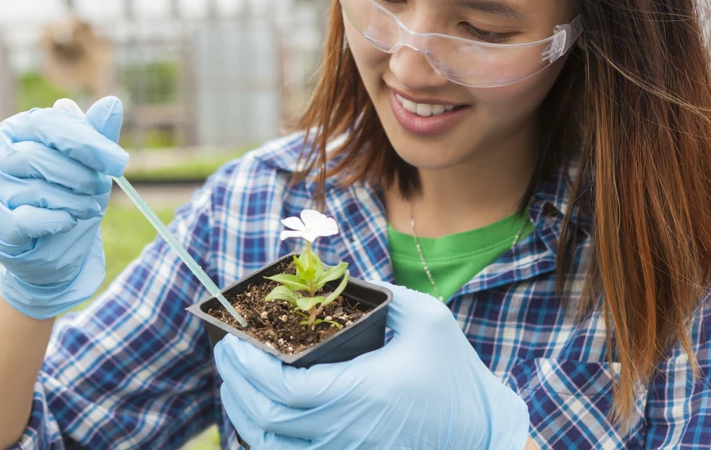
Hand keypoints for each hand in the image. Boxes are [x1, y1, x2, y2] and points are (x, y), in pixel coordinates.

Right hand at [0, 97, 128, 318]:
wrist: (51, 246)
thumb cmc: (67, 195)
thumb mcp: (88, 164)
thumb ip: (97, 135)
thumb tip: (113, 103)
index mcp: (17, 128)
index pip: (48, 125)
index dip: (86, 142)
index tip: (119, 162)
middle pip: (39, 158)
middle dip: (80, 176)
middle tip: (100, 188)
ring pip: (36, 191)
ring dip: (74, 202)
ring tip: (86, 207)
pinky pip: (27, 220)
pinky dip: (57, 221)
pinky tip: (68, 221)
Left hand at [213, 282, 528, 448]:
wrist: (483, 436)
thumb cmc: (456, 376)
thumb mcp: (428, 320)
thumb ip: (382, 294)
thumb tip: (335, 278)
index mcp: (363, 393)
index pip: (283, 389)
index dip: (248, 369)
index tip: (232, 343)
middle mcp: (348, 433)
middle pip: (266, 422)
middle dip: (235, 387)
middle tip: (227, 357)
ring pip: (271, 448)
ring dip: (243, 416)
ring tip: (236, 383)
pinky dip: (266, 440)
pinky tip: (262, 415)